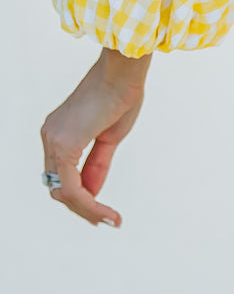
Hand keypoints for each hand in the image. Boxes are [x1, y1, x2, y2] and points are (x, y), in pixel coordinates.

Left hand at [40, 50, 149, 226]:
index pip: (62, 172)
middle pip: (58, 185)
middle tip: (107, 220)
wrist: (123, 73)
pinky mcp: (63, 145)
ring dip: (87, 209)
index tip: (103, 210)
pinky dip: (88, 204)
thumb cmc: (121, 94)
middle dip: (82, 206)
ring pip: (62, 190)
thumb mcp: (110, 136)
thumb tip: (91, 192)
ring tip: (111, 220)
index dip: (81, 195)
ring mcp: (53, 140)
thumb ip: (97, 163)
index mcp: (59, 131)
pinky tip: (106, 213)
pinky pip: (71, 187)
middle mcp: (50, 136)